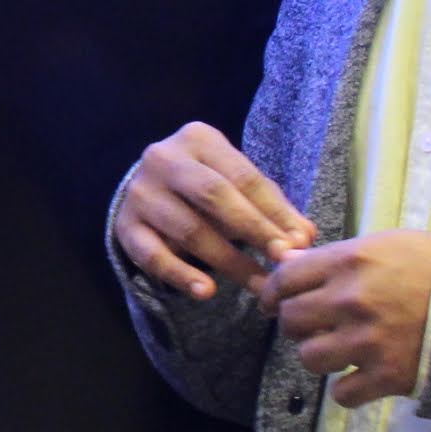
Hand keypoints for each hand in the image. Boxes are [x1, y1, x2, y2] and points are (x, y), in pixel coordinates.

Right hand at [114, 121, 317, 304]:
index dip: (275, 212)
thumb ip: (272, 207)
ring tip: (260, 286)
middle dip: (254, 230)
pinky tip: (206, 292)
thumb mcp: (238, 184)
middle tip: (283, 262)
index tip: (300, 243)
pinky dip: (181, 276)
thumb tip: (305, 238)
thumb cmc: (206, 186)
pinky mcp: (125, 226)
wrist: (148, 190)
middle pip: (214, 195)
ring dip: (229, 262)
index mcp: (197, 139)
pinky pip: (154, 256)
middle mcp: (163, 158)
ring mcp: (140, 193)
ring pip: (189, 229)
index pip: (243, 176)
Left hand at [269, 230, 430, 406]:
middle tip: (312, 326)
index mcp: (348, 262)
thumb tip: (286, 260)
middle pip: (290, 319)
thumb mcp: (384, 245)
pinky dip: (347, 388)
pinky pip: (341, 393)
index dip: (274, 292)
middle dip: (296, 324)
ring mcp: (367, 341)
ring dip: (318, 355)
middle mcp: (350, 301)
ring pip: (308, 357)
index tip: (274, 301)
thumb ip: (333, 255)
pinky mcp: (386, 376)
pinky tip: (360, 376)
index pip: (285, 278)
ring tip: (337, 350)